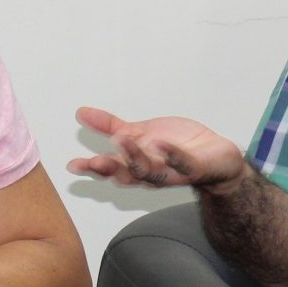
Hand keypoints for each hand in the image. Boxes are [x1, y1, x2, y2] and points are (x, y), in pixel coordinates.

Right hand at [71, 107, 247, 190]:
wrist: (214, 157)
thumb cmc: (175, 146)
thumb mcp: (137, 132)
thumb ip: (109, 126)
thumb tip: (80, 113)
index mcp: (134, 164)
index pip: (110, 167)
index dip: (92, 168)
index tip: (73, 165)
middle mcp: (150, 171)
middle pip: (127, 173)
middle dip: (110, 168)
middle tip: (95, 162)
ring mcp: (171, 170)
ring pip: (151, 170)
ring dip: (136, 158)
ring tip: (124, 141)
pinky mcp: (194, 167)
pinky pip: (183, 162)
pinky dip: (172, 155)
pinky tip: (162, 145)